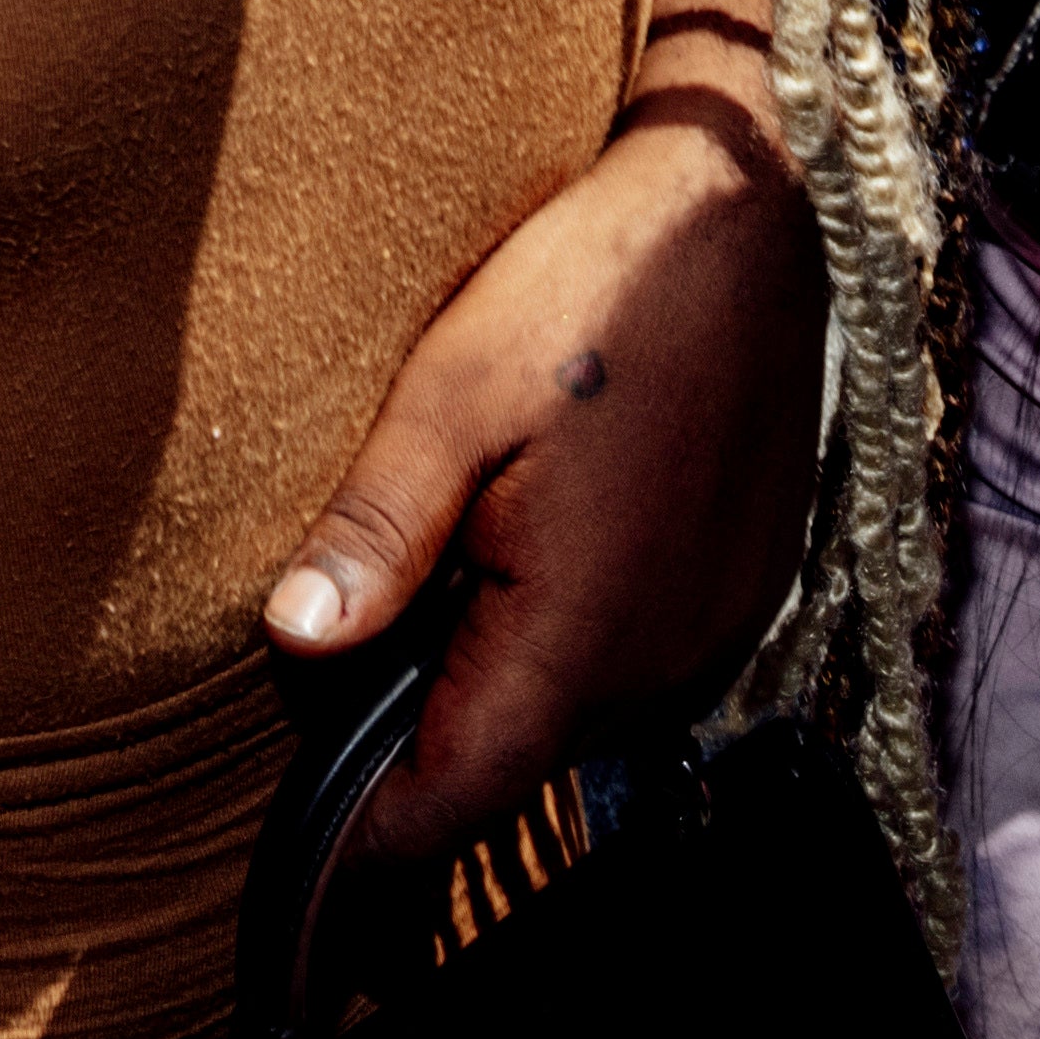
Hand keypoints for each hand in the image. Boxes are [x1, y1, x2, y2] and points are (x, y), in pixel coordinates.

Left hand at [265, 103, 821, 853]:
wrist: (745, 213)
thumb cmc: (596, 287)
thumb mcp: (452, 393)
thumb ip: (377, 531)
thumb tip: (294, 642)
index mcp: (579, 638)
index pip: (453, 807)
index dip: (365, 825)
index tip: (300, 795)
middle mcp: (660, 667)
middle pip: (506, 765)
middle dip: (420, 724)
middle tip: (355, 613)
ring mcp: (712, 634)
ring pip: (569, 715)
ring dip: (498, 670)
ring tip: (454, 545)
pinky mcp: (740, 593)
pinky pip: (631, 662)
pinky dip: (568, 630)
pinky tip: (536, 524)